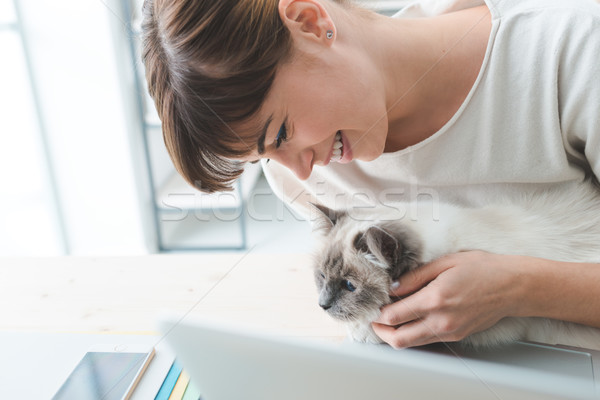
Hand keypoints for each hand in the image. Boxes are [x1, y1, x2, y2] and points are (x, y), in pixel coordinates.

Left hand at [372, 250, 523, 347]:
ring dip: (395, 335)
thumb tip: (393, 287)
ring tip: (389, 320)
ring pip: (411, 344)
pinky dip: (413, 334)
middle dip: (381, 331)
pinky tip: (411, 319)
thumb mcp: (445, 263)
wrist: (512, 287)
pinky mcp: (456, 336)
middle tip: (375, 319)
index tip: (374, 304)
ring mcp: (449, 332)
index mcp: (435, 298)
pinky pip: (427, 340)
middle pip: (398, 338)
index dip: (378, 312)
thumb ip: (415, 276)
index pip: (394, 315)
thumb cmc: (482, 269)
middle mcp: (441, 320)